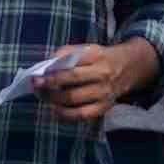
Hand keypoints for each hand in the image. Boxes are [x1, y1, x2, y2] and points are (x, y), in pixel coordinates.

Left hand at [22, 37, 163, 124]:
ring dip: (54, 99)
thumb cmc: (99, 58)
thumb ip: (67, 52)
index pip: (72, 60)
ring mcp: (104, 92)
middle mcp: (102, 73)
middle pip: (73, 79)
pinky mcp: (104, 107)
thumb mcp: (88, 48)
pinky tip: (54, 111)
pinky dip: (66, 115)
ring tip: (42, 96)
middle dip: (50, 83)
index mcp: (97, 55)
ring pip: (75, 98)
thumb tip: (46, 63)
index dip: (54, 67)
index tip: (38, 72)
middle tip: (35, 85)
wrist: (128, 68)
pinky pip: (82, 114)